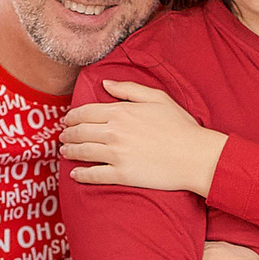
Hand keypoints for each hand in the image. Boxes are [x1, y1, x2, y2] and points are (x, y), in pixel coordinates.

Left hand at [59, 81, 227, 194]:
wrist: (195, 156)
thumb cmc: (181, 126)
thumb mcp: (157, 98)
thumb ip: (128, 89)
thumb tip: (105, 83)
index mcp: (121, 112)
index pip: (86, 112)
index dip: (72, 117)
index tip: (67, 120)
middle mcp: (114, 132)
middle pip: (80, 132)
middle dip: (67, 134)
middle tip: (62, 136)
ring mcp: (116, 155)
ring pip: (82, 152)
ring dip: (69, 152)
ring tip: (65, 152)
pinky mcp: (121, 175)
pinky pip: (93, 175)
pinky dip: (81, 175)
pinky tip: (75, 175)